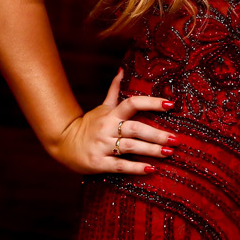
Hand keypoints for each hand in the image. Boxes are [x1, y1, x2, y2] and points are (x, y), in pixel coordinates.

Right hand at [51, 68, 175, 174]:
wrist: (63, 143)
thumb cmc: (89, 124)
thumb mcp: (102, 107)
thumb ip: (114, 90)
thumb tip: (122, 70)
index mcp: (111, 113)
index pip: (132, 103)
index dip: (151, 103)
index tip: (171, 104)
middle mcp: (107, 128)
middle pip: (135, 128)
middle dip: (157, 134)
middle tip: (176, 140)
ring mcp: (102, 146)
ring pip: (130, 147)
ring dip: (151, 150)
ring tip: (168, 153)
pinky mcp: (98, 163)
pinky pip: (119, 166)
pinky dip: (135, 168)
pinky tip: (151, 169)